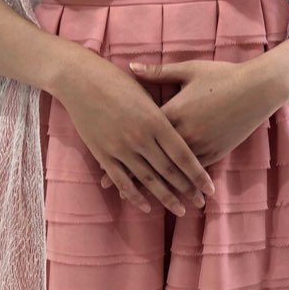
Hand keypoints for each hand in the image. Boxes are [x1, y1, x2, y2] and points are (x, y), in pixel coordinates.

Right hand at [52, 44, 215, 216]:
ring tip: (181, 210)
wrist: (79, 79)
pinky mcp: (103, 154)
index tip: (210, 188)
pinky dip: (135, 196)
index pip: (183, 154)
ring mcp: (120, 148)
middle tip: (201, 203)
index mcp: (156, 120)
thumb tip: (183, 125)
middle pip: (169, 170)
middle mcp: (140, 137)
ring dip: (166, 197)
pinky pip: (122, 180)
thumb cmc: (115, 79)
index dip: (197, 174)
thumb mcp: (147, 91)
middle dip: (187, 189)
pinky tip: (147, 206)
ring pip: (148, 179)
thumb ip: (163, 112)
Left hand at [99, 56, 285, 188]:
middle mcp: (184, 134)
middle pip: (151, 158)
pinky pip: (194, 172)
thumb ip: (158, 73)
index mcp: (173, 112)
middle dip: (129, 173)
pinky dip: (180, 184)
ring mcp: (201, 145)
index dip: (119, 147)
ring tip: (134, 197)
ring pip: (172, 172)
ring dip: (155, 185)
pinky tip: (171, 193)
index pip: (139, 134)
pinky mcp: (216, 152)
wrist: (258, 88)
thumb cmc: (222, 75)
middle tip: (108, 187)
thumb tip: (131, 66)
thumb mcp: (189, 70)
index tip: (101, 159)